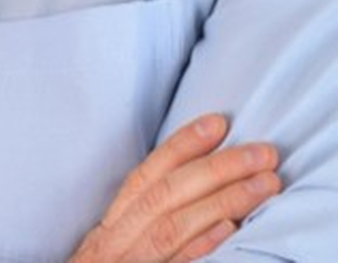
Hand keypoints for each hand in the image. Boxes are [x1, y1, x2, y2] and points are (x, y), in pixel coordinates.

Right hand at [69, 114, 280, 262]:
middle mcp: (113, 244)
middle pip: (166, 196)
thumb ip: (139, 227)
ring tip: (266, 185)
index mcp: (108, 230)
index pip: (145, 176)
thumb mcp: (110, 255)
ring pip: (173, 226)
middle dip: (217, 169)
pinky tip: (230, 231)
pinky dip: (200, 247)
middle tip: (262, 152)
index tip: (218, 122)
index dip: (180, 146)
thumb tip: (191, 198)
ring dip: (224, 201)